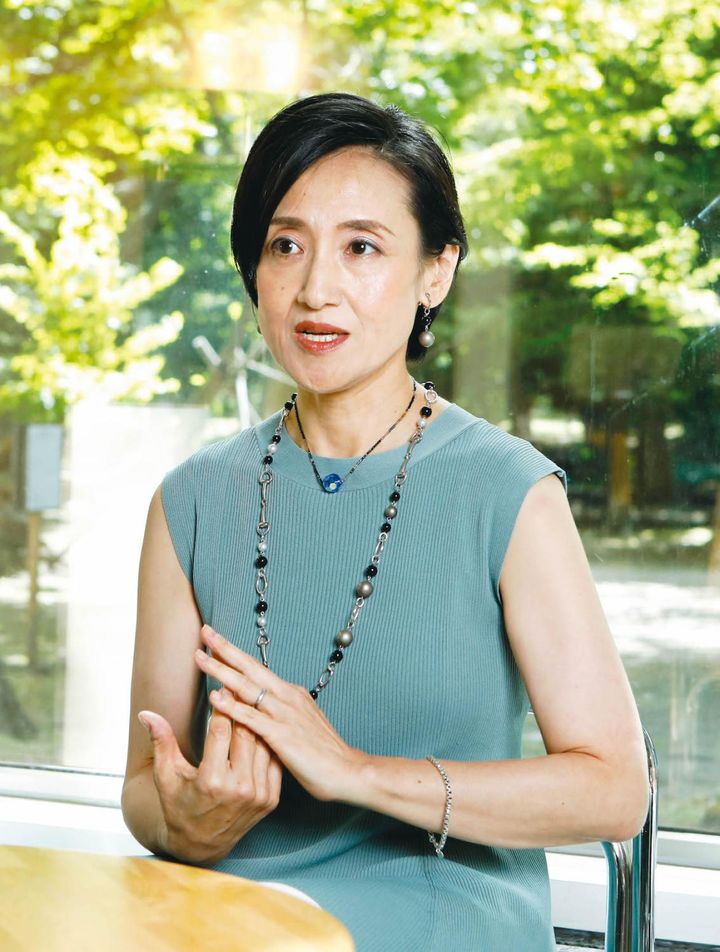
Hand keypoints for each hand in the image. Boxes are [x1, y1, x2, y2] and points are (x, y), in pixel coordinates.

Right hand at [138, 699, 281, 864]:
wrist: (200, 844)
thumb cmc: (179, 805)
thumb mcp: (166, 776)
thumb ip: (161, 742)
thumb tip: (146, 714)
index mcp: (211, 781)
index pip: (220, 732)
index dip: (221, 706)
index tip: (221, 687)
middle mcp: (238, 788)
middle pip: (245, 735)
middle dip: (242, 709)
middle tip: (242, 686)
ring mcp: (258, 795)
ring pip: (263, 745)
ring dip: (259, 723)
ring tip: (255, 702)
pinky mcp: (271, 799)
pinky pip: (273, 761)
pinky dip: (269, 743)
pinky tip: (265, 727)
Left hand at [194, 624, 365, 803]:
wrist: (349, 771)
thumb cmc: (325, 753)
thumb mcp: (303, 724)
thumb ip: (282, 714)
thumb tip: (263, 710)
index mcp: (291, 693)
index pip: (258, 669)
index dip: (236, 655)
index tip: (217, 641)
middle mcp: (287, 697)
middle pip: (250, 668)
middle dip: (225, 649)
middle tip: (205, 632)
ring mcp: (285, 715)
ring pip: (247, 688)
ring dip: (221, 671)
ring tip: (200, 658)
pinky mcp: (282, 736)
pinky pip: (252, 718)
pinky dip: (232, 706)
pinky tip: (216, 698)